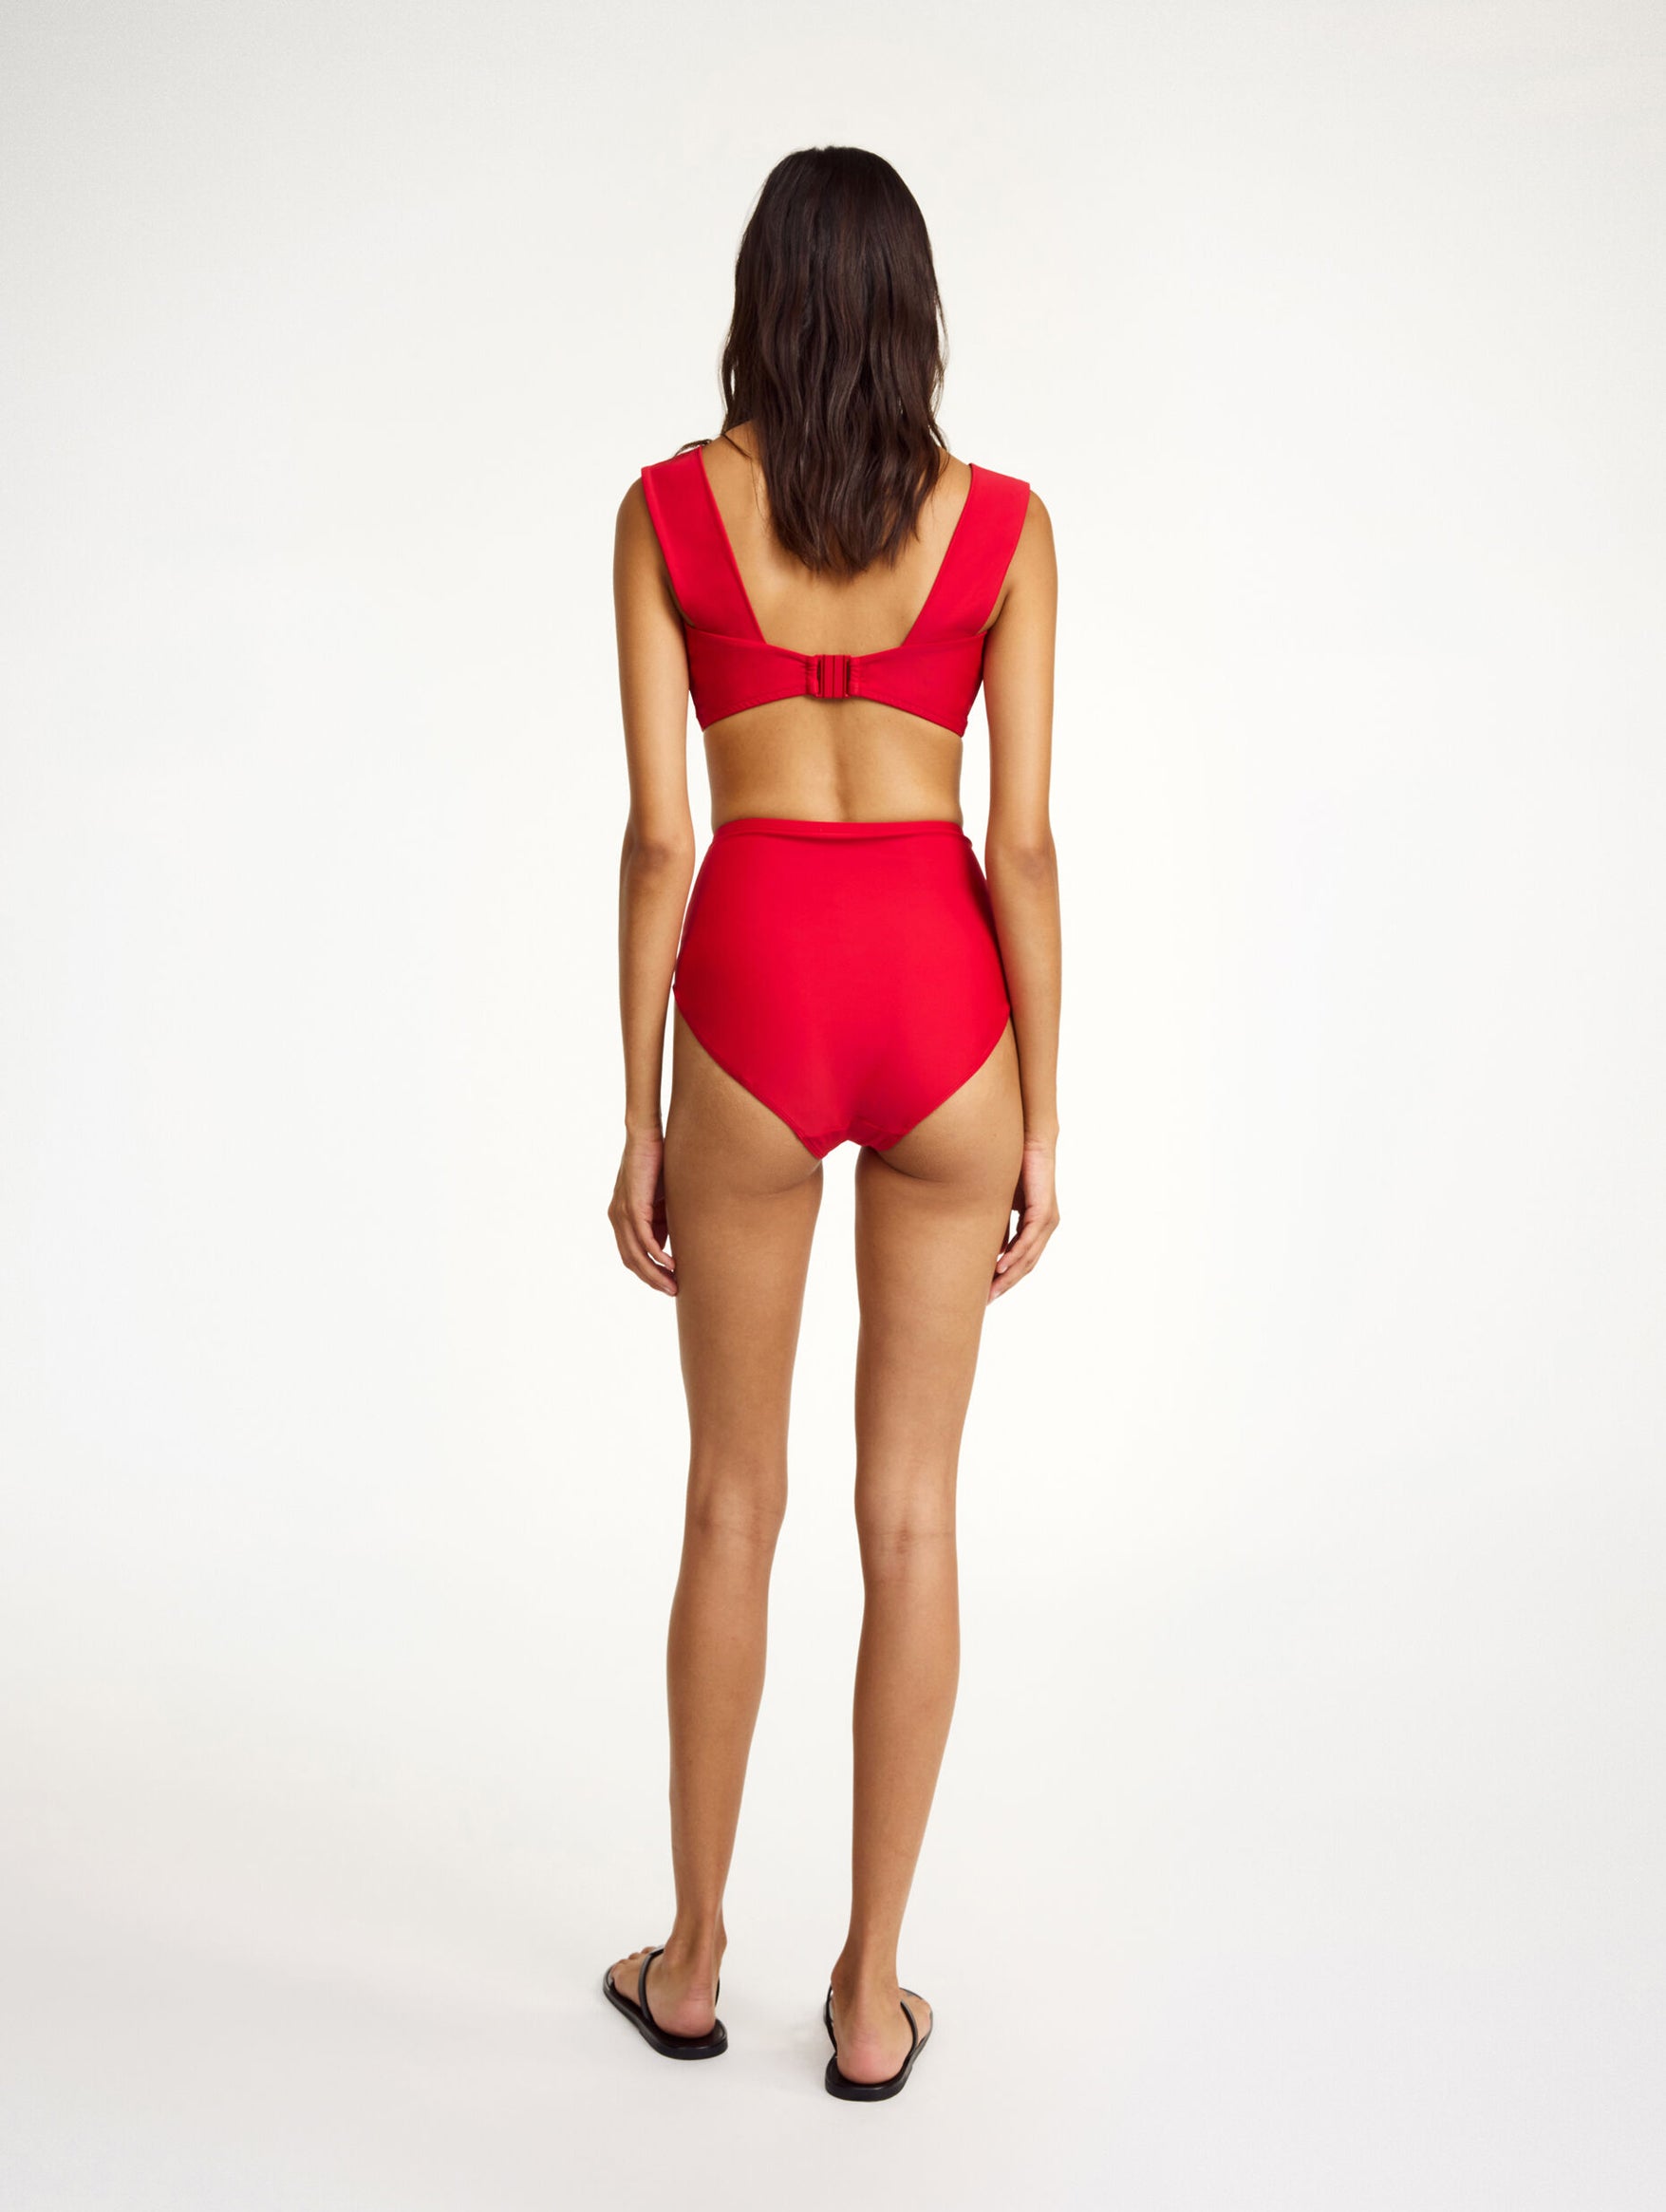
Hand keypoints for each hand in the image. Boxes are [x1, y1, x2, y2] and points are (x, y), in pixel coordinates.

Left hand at [610, 1131, 676, 1295]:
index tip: (667, 1284)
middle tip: (672, 1292)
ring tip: (673, 1285)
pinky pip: (643, 1239)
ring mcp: (622, 1213)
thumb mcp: (660, 1200)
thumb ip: (661, 1221)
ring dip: (655, 1273)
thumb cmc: (656, 1164)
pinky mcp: (631, 1206)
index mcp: (621, 1218)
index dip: (648, 1273)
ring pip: (635, 1254)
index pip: (631, 1255)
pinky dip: (657, 1255)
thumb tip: (670, 1245)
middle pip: (631, 1260)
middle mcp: (617, 1218)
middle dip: (652, 1280)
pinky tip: (670, 1265)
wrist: (645, 1136)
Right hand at [990, 1132, 1058, 1302]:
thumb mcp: (999, 1202)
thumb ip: (996, 1224)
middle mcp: (1046, 1226)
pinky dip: (1014, 1255)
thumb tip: (985, 1247)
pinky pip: (1028, 1240)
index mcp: (1036, 1225)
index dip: (1005, 1278)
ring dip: (1009, 1275)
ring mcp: (1047, 1220)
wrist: (1028, 1140)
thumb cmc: (1013, 1166)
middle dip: (1006, 1284)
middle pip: (1026, 1265)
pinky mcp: (1043, 1211)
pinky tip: (1000, 1267)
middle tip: (987, 1300)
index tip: (987, 1293)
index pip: (1022, 1259)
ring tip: (991, 1290)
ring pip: (1028, 1256)